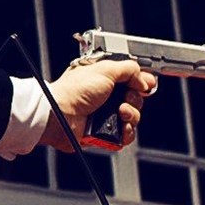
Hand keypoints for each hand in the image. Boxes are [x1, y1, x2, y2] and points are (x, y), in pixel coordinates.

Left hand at [41, 58, 156, 151]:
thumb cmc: (74, 91)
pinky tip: (118, 126)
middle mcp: (106, 96)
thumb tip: (144, 78)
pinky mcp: (105, 132)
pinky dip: (126, 131)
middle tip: (124, 99)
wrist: (60, 114)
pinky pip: (127, 134)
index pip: (131, 80)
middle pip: (135, 99)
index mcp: (104, 79)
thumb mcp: (104, 70)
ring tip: (119, 112)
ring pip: (133, 117)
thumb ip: (128, 69)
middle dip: (134, 99)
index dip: (140, 83)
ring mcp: (106, 115)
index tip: (144, 86)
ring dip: (131, 115)